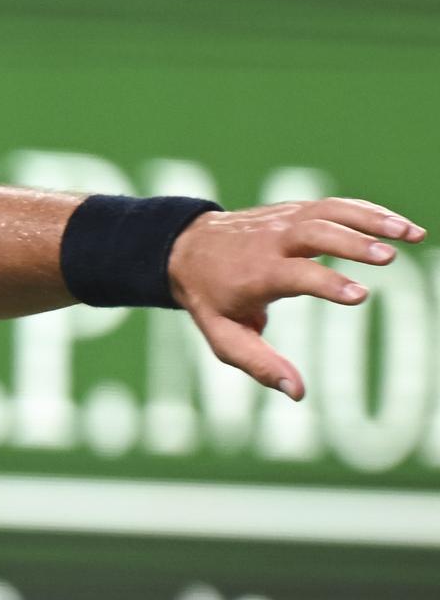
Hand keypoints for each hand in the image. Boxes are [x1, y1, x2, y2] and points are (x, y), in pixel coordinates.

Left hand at [167, 199, 424, 400]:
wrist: (185, 248)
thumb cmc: (211, 299)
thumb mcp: (224, 336)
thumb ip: (259, 364)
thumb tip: (299, 393)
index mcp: (255, 273)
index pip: (294, 274)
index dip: (326, 283)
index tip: (361, 296)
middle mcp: (271, 241)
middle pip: (313, 233)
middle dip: (351, 243)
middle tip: (389, 256)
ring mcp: (283, 221)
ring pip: (329, 211)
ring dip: (372, 219)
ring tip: (413, 234)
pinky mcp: (295, 211)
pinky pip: (334, 206)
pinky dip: (367, 211)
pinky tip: (400, 225)